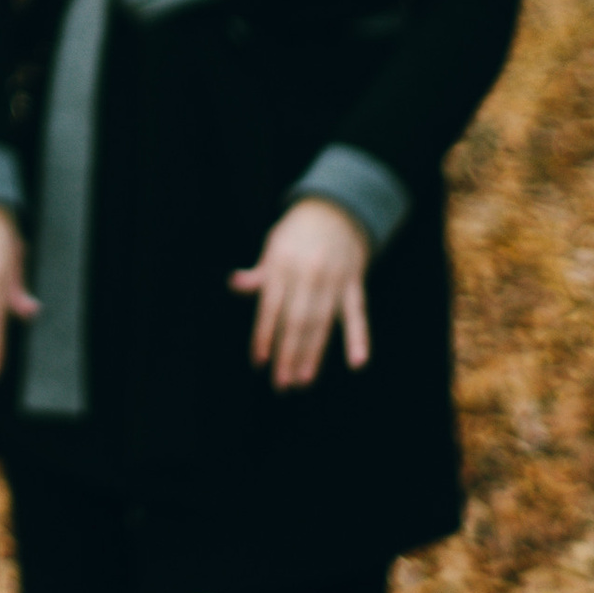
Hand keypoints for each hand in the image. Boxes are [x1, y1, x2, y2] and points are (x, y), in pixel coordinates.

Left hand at [231, 196, 370, 387]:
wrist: (337, 208)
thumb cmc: (298, 232)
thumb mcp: (273, 246)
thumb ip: (259, 273)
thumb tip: (235, 284)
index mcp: (283, 265)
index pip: (271, 308)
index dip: (264, 336)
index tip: (260, 362)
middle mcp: (307, 274)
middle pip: (296, 321)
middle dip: (287, 354)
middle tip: (281, 384)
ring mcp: (333, 280)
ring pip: (322, 323)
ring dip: (313, 354)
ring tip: (304, 380)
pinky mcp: (355, 283)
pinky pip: (357, 314)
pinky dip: (358, 338)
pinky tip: (357, 362)